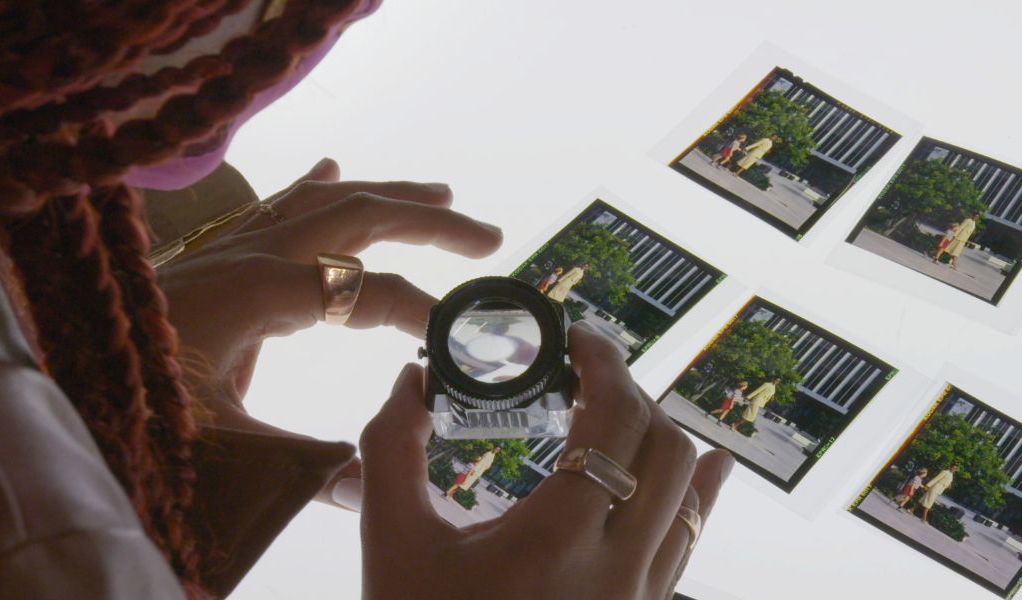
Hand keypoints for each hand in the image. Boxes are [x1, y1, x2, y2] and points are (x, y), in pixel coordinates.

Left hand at [157, 158, 501, 497]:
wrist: (60, 367)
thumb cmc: (130, 405)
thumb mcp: (216, 443)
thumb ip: (296, 465)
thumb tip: (368, 490)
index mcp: (261, 292)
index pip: (366, 289)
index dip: (418, 310)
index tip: (456, 342)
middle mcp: (253, 253)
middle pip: (358, 213)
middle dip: (429, 218)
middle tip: (488, 234)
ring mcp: (231, 245)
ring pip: (324, 198)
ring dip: (387, 193)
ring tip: (441, 192)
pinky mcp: (214, 253)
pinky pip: (277, 202)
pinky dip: (315, 184)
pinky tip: (331, 166)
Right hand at [359, 322, 734, 598]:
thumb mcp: (392, 543)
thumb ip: (392, 449)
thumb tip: (409, 380)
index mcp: (557, 540)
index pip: (615, 420)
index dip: (604, 362)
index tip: (576, 339)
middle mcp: (618, 569)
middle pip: (663, 444)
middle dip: (627, 390)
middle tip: (584, 369)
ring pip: (686, 491)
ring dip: (657, 433)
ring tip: (617, 407)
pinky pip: (690, 543)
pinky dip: (697, 494)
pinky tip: (704, 466)